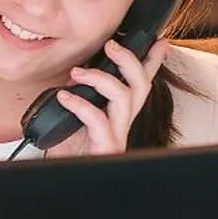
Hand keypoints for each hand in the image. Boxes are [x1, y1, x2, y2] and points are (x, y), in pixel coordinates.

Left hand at [47, 37, 168, 157]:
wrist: (58, 177)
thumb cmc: (65, 147)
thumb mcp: (74, 115)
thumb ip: (83, 96)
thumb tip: (77, 71)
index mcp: (118, 114)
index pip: (141, 84)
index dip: (152, 62)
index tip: (158, 42)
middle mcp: (122, 125)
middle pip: (140, 87)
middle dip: (129, 61)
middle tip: (110, 46)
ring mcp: (116, 138)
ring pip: (124, 98)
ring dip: (100, 78)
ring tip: (77, 73)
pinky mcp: (105, 149)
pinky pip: (98, 121)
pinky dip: (80, 103)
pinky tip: (63, 97)